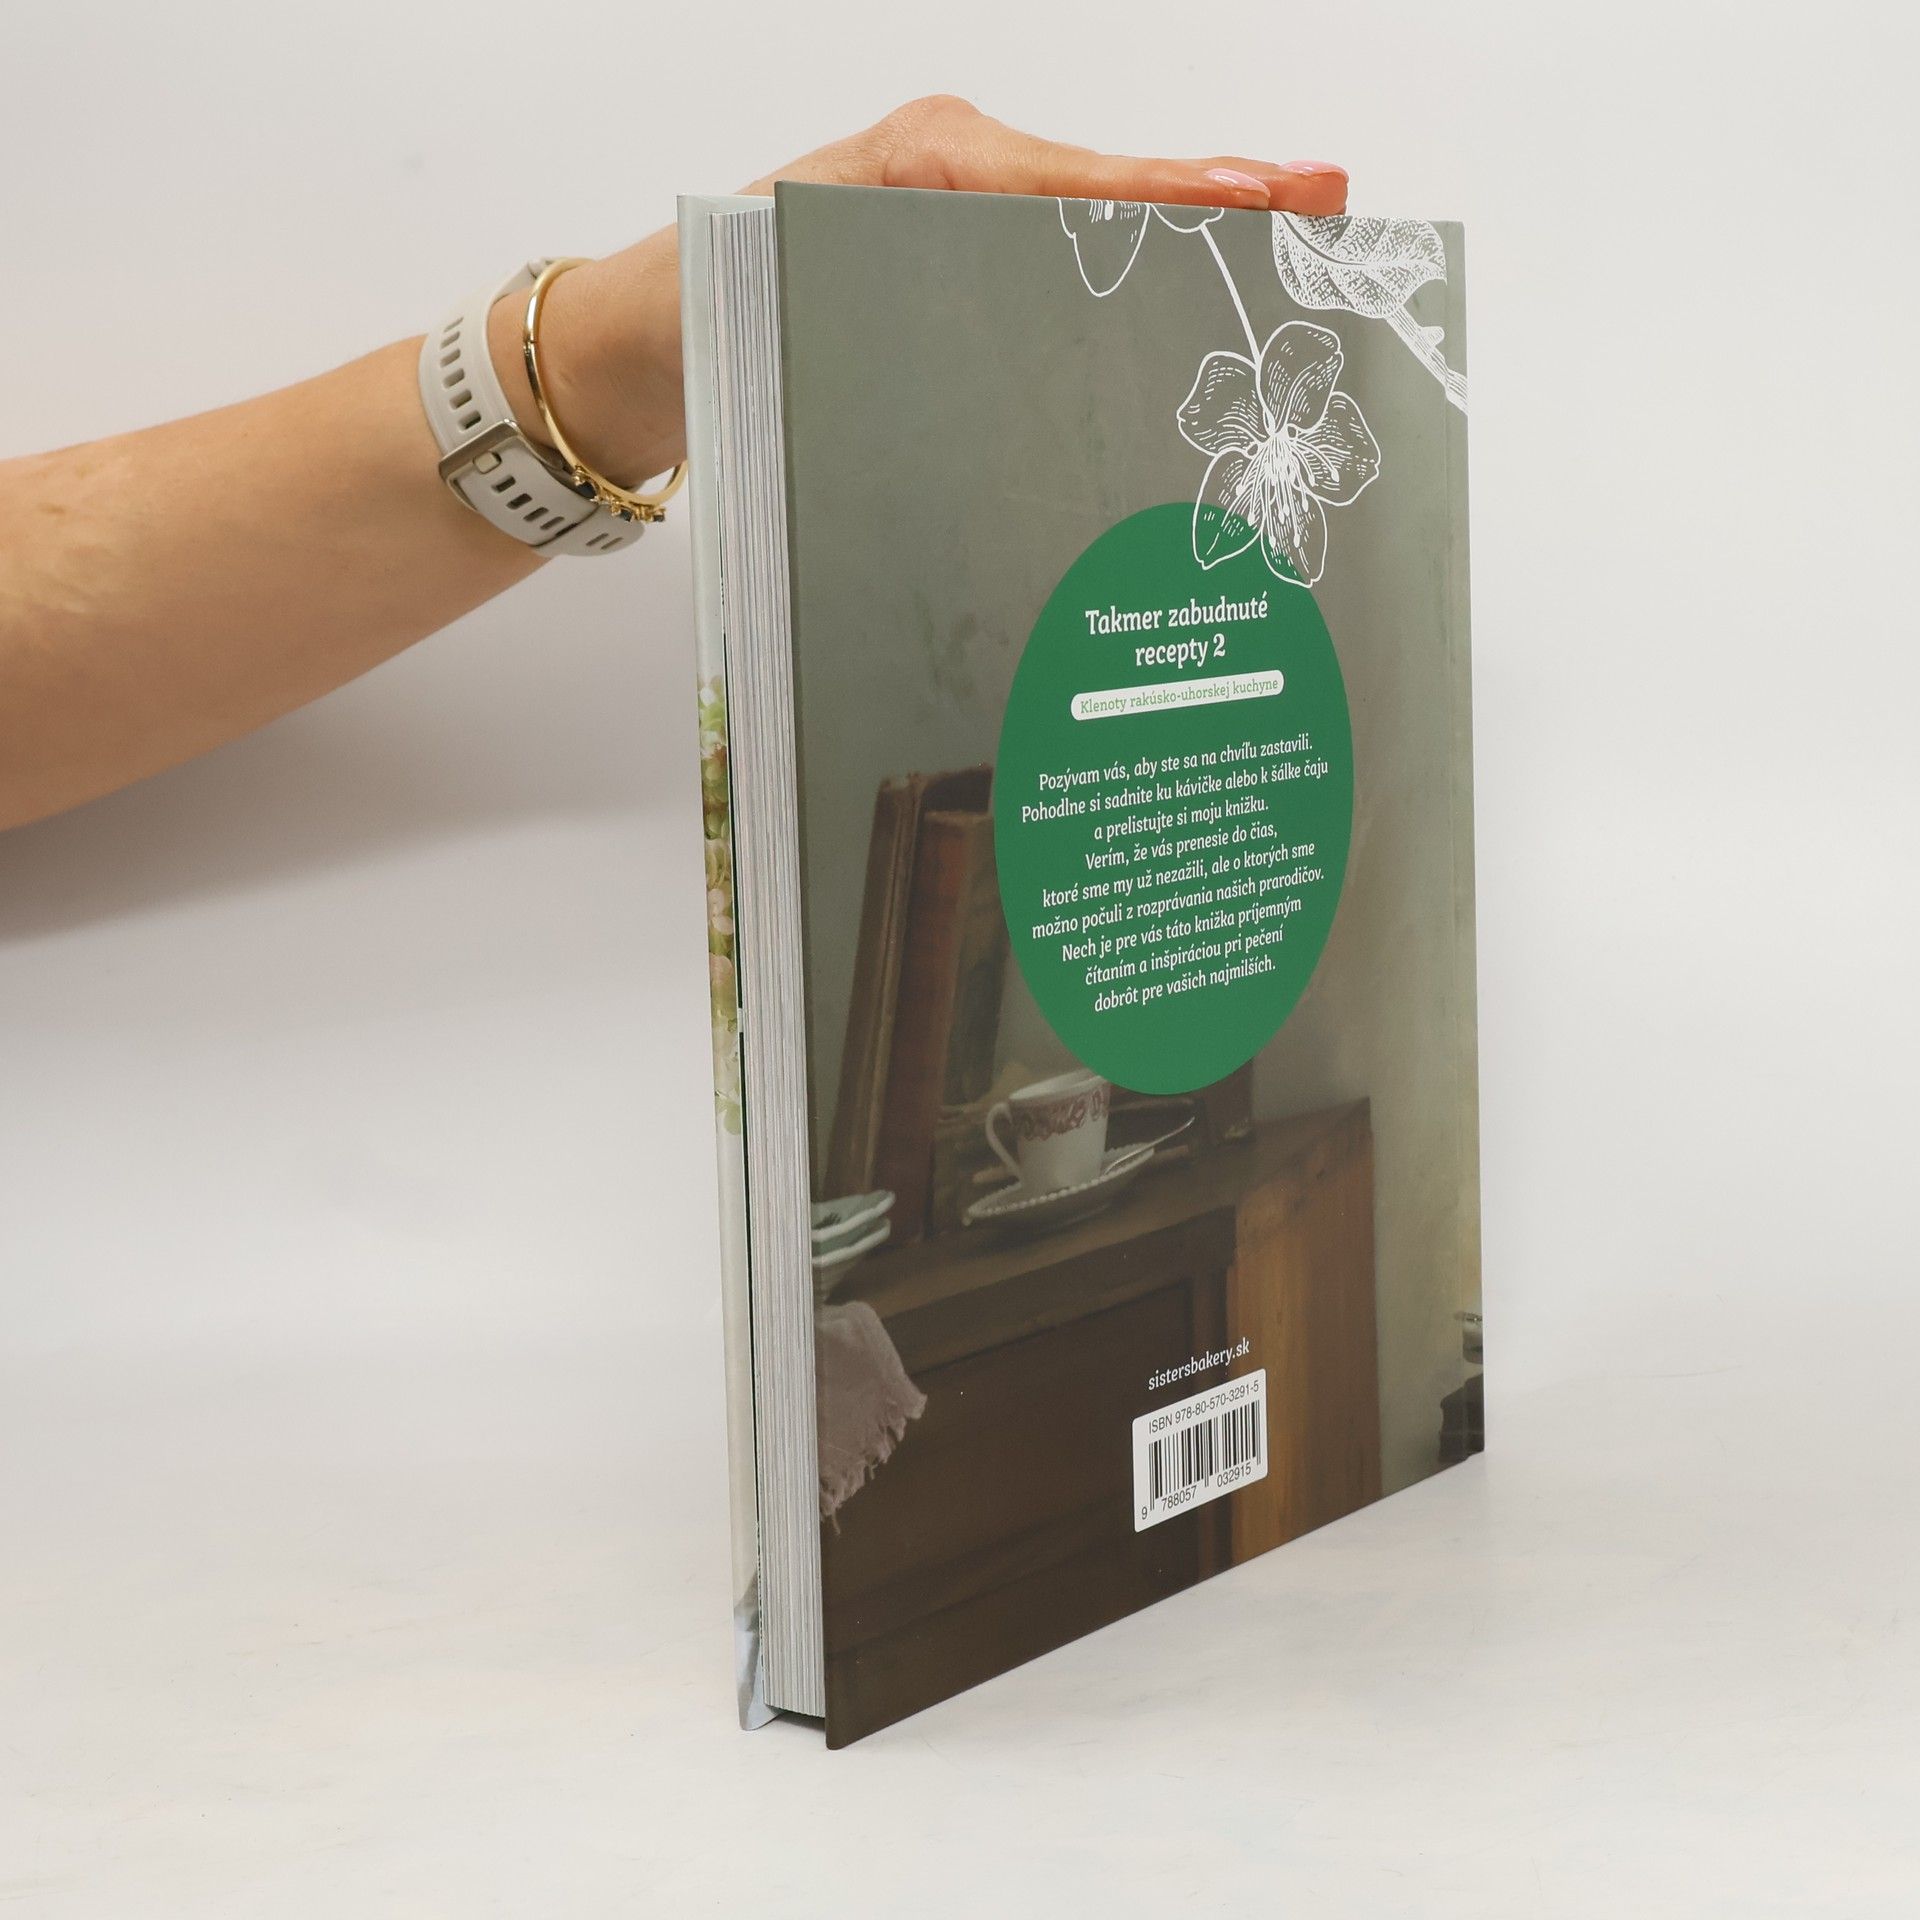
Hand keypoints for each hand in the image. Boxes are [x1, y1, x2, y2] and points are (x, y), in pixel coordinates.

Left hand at [488, 96, 1348, 488]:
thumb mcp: (787, 268)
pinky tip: (1201, 306)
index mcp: (926, 165)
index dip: (1170, 193)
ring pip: (1098, 237)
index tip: (1258, 194)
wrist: (647, 345)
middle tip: (1325, 199)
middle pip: (1110, 193)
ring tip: (1295, 239)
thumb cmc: (707, 300)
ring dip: (1194, 244)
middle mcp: (959, 184)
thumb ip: (892, 260)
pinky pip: (1063, 278)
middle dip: (1218, 198)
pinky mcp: (963, 287)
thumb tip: (1022, 267)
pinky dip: (1137, 285)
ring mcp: (965, 232)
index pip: (1073, 182)